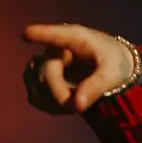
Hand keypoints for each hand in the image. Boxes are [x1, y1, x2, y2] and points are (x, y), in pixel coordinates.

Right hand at [21, 23, 135, 114]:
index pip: (55, 35)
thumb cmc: (115, 63)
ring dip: (53, 101)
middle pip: (45, 73)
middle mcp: (55, 48)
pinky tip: (67, 107)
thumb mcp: (114, 74)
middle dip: (59, 94)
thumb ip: (96, 86)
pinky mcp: (40, 79)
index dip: (40, 34)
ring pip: (35, 85)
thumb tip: (78, 105)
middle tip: (78, 109)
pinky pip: (35, 96)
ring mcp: (45, 63)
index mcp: (76, 38)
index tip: (26, 34)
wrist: (112, 69)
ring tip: (76, 106)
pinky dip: (49, 106)